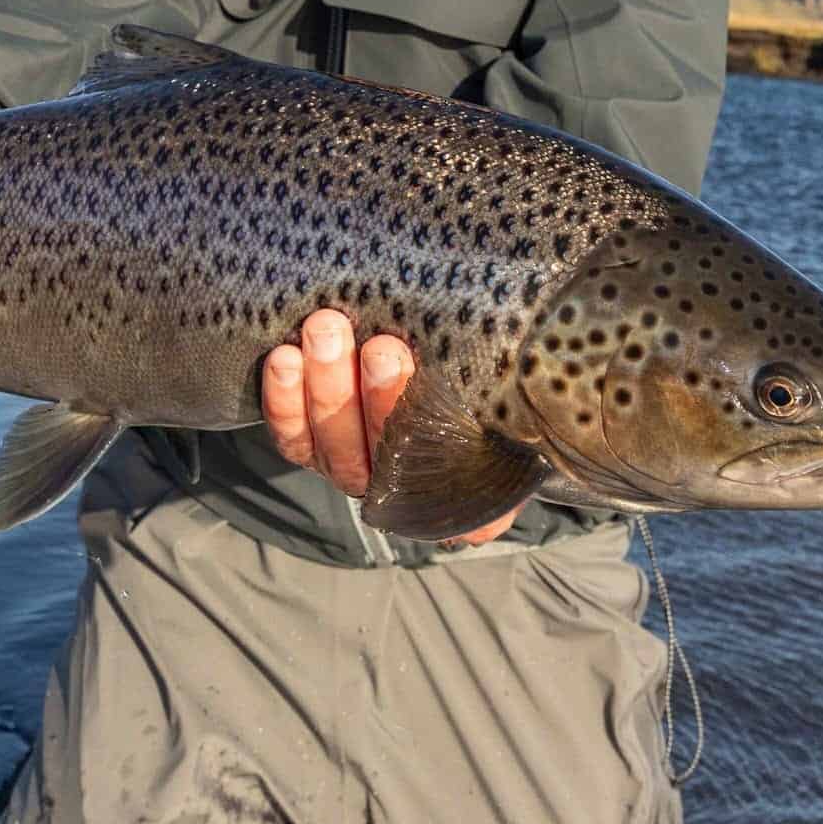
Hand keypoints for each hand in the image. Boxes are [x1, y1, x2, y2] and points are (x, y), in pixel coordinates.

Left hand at [261, 310, 521, 546]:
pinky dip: (283, 399)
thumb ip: (512, 389)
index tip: (443, 396)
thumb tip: (539, 358)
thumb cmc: (481, 379)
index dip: (445, 448)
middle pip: (386, 457)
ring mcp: (353, 468)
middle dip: (382, 399)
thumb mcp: (505, 395)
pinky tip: (283, 357)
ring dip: (328, 386)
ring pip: (333, 442)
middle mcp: (405, 490)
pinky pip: (290, 436)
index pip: (456, 493)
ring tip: (328, 330)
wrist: (433, 360)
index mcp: (468, 491)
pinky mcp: (309, 447)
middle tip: (383, 348)